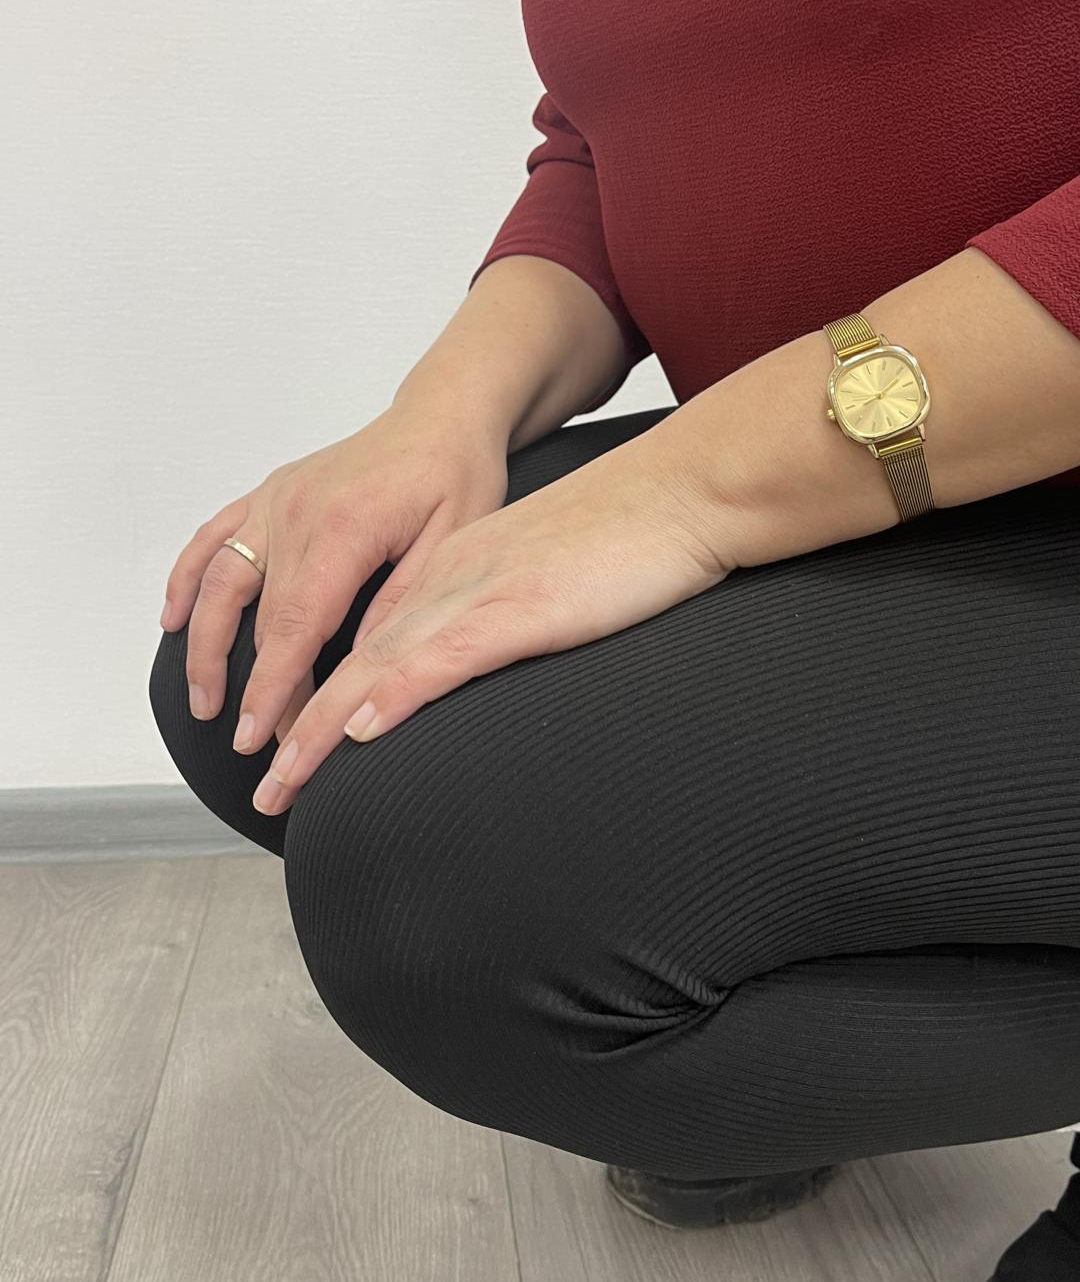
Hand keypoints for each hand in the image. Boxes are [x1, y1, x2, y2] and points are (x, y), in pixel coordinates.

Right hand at [159, 401, 510, 749]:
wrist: (441, 416)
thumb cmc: (456, 474)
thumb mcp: (452, 542)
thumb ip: (401, 602)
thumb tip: (362, 668)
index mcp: (343, 530)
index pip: (295, 629)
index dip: (274, 690)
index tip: (262, 738)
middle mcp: (296, 512)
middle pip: (260, 621)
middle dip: (251, 689)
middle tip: (253, 746)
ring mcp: (276, 500)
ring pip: (218, 583)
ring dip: (202, 647)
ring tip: (203, 702)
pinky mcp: (269, 494)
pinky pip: (213, 539)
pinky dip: (186, 579)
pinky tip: (173, 620)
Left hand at [251, 423, 733, 814]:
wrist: (682, 491)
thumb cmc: (631, 544)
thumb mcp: (553, 588)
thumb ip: (512, 626)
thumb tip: (488, 672)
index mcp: (456, 576)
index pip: (373, 648)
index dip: (326, 705)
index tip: (297, 755)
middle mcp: (450, 582)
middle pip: (355, 663)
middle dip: (299, 729)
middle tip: (264, 790)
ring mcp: (480, 592)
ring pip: (378, 665)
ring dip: (321, 730)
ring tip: (280, 782)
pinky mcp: (519, 606)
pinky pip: (441, 656)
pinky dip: (394, 694)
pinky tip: (360, 730)